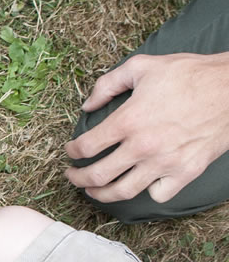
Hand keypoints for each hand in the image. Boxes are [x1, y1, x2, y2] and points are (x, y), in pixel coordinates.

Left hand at [65, 52, 228, 203]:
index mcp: (128, 121)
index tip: (70, 152)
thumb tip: (86, 105)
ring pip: (123, 192)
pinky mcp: (186, 172)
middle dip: (77, 179)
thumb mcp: (142, 67)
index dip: (71, 152)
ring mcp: (165, 163)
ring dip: (101, 194)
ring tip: (94, 191)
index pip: (86, 147)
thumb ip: (108, 84)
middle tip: (72, 177)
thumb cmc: (190, 74)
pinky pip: (158, 194)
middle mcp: (143, 147)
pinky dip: (146, 192)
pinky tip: (140, 184)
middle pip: (97, 176)